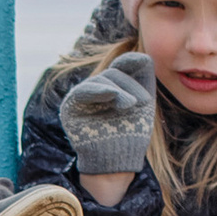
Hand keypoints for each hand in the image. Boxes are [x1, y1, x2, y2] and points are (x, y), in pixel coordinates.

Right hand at [56, 49, 157, 184]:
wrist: (118, 160)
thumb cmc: (132, 134)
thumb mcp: (145, 103)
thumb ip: (144, 78)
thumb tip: (142, 55)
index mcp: (114, 86)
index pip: (122, 65)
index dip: (131, 61)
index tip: (142, 63)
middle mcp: (98, 89)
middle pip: (114, 73)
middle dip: (129, 86)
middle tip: (139, 103)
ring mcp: (83, 97)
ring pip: (101, 80)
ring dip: (117, 89)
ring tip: (129, 105)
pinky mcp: (71, 107)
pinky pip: (82, 91)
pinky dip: (98, 90)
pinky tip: (110, 95)